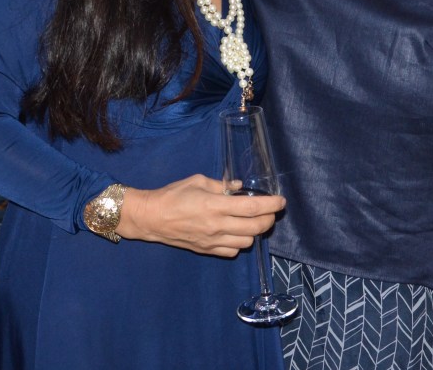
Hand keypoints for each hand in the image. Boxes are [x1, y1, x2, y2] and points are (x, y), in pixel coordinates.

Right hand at [117, 173, 284, 256]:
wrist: (152, 218)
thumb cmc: (173, 194)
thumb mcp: (198, 181)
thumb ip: (221, 185)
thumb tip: (239, 186)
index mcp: (215, 205)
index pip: (252, 208)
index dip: (271, 205)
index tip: (281, 201)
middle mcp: (217, 225)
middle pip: (255, 228)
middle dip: (269, 219)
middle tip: (271, 211)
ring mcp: (212, 241)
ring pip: (247, 242)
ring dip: (255, 232)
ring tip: (254, 221)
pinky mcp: (207, 250)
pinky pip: (232, 251)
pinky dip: (240, 243)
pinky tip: (237, 233)